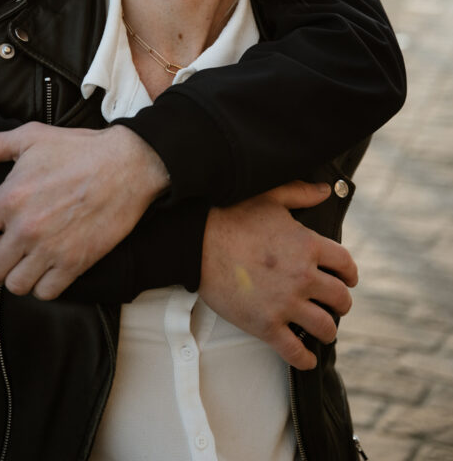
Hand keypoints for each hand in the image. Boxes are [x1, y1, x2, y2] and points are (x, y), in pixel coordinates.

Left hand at [0, 122, 169, 299]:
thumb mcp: (30, 138)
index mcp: (9, 198)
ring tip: (27, 263)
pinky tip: (49, 269)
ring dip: (18, 277)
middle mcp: (25, 228)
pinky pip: (46, 293)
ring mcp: (51, 248)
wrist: (128, 164)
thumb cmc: (79, 149)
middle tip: (5, 255)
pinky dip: (44, 286)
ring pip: (16, 286)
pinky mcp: (76, 262)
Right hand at [199, 181, 357, 370]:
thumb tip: (325, 190)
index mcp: (308, 245)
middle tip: (335, 305)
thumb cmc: (231, 216)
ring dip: (328, 330)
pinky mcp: (266, 325)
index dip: (350, 274)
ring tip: (322, 329)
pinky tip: (306, 356)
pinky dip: (305, 358)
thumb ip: (301, 193)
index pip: (346, 265)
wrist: (197, 241)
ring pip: (325, 328)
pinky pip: (296, 351)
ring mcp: (285, 304)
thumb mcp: (270, 197)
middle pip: (341, 299)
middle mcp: (303, 277)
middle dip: (341, 303)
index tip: (348, 279)